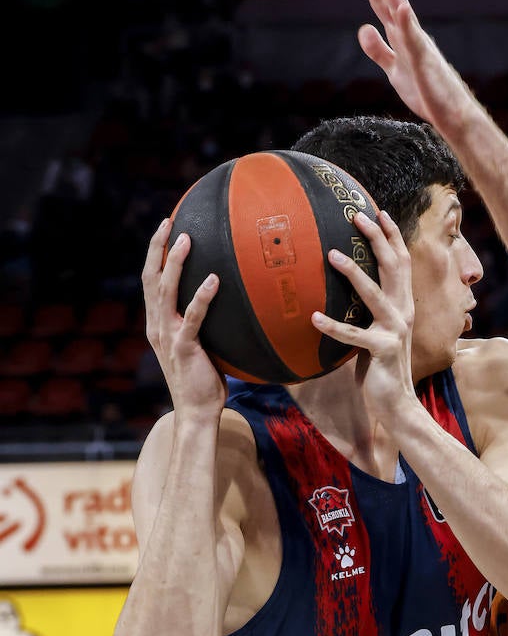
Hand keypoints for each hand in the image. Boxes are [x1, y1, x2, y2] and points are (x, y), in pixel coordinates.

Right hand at [141, 219, 225, 420]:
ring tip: (187, 239)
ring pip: (166, 291)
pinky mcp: (184, 349)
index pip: (150, 282)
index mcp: (158, 324)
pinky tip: (214, 280)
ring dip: (175, 263)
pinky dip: (202, 296)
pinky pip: (193, 317)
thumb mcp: (199, 346)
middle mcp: (157, 326)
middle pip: (151, 278)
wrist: (196, 413)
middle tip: (170, 223)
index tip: (164, 229)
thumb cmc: (203, 381)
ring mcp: (168, 336)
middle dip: (157, 248)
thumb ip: (203, 325)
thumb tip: (229, 304)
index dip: (154, 254)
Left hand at [312, 208, 417, 424]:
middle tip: (355, 216)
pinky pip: (353, 335)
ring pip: (374, 294)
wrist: (398, 404)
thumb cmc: (381, 369)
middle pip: (392, 267)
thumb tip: (340, 295)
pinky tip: (314, 317)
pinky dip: (333, 326)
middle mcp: (403, 312)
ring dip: (353, 272)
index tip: (378, 212)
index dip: (392, 236)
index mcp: (403, 306)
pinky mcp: (382, 350)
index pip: (401, 263)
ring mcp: (394, 331)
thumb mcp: (376, 333)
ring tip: (331, 254)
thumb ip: (367, 313)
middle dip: (376, 238)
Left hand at [351, 0, 473, 137]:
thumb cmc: (427, 93)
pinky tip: (400, 7)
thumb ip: (379, 51)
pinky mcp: (424, 63)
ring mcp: (418, 47)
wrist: (452, 116)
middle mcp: (409, 35)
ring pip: (401, 12)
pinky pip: (414, 41)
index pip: (381, 4)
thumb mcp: (394, 71)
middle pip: (386, 1)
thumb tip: (363, 27)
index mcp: (401, 38)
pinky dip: (407, 23)